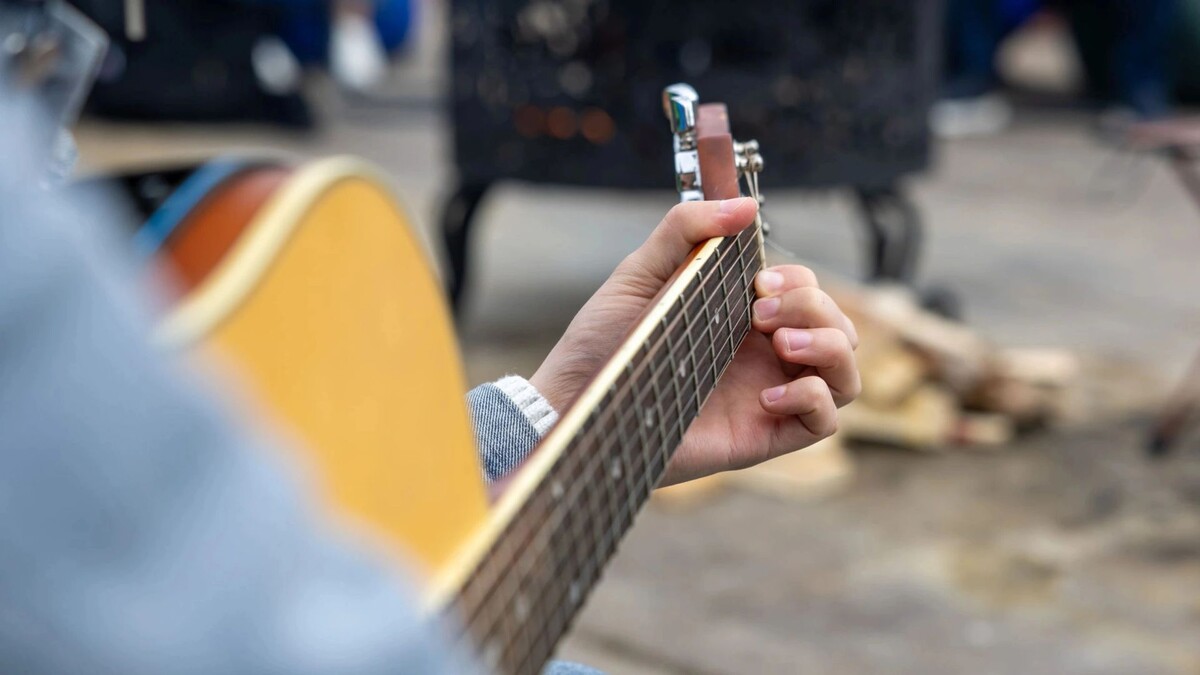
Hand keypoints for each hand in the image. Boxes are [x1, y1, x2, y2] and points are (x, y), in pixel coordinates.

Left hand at [530, 198, 859, 486]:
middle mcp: (763, 355)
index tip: (759, 283)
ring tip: (781, 344)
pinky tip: (766, 396)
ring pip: (845, 373)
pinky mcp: (762, 436)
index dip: (800, 282)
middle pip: (837, 326)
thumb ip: (687, 230)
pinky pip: (824, 421)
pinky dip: (813, 399)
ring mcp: (768, 396)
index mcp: (741, 315)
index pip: (807, 291)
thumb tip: (745, 206)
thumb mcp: (639, 273)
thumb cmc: (602, 342)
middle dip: (816, 308)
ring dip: (830, 347)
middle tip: (759, 314)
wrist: (575, 403)